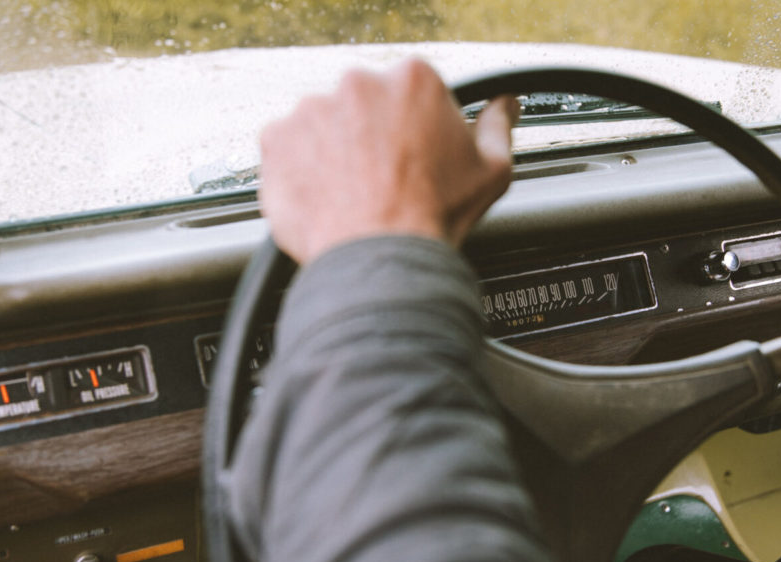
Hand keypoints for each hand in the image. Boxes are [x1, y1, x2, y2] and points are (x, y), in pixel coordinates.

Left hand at [258, 59, 517, 263]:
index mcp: (412, 81)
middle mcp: (358, 84)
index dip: (415, 133)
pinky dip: (301, 173)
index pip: (411, 96)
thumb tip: (504, 107)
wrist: (380, 261)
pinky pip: (287, 151)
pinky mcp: (276, 140)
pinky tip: (327, 201)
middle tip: (384, 184)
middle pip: (365, 108)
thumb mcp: (491, 173)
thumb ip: (498, 129)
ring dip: (335, 156)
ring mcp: (311, 109)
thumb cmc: (434, 217)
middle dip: (372, 141)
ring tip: (354, 198)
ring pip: (324, 128)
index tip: (415, 161)